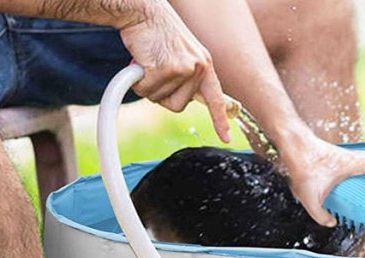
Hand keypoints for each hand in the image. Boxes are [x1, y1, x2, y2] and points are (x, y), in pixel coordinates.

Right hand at [116, 0, 230, 142]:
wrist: (143, 13)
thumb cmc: (157, 35)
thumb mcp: (181, 54)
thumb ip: (187, 76)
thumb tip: (184, 101)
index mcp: (206, 65)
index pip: (216, 98)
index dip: (220, 120)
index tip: (226, 138)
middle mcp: (199, 68)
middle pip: (179, 106)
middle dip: (162, 95)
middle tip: (155, 72)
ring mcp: (184, 69)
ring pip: (162, 100)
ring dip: (149, 87)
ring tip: (149, 64)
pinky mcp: (167, 69)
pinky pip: (147, 91)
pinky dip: (138, 82)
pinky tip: (141, 63)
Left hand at [278, 134, 364, 226]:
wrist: (292, 143)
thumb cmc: (302, 164)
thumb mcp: (310, 197)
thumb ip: (320, 215)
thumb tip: (331, 223)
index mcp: (354, 164)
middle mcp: (354, 157)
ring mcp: (347, 154)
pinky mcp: (339, 155)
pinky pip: (360, 160)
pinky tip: (357, 181)